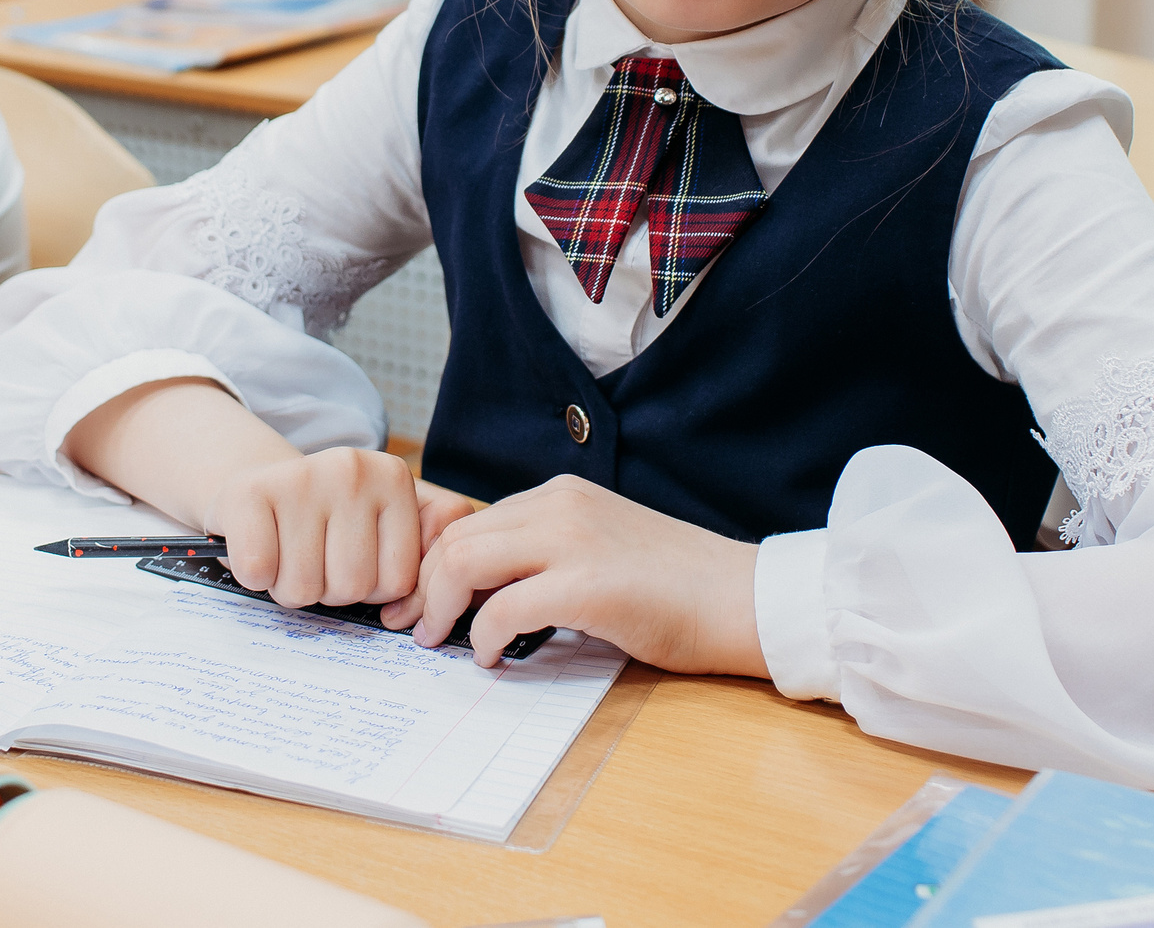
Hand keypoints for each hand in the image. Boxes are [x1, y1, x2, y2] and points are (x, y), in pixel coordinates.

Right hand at [60, 378, 474, 610]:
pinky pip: (259, 573)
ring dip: (291, 587)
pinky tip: (261, 549)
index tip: (353, 562)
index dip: (372, 589)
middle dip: (329, 591)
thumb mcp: (387, 518)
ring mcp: (301, 478)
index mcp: (393, 477)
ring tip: (288, 554)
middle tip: (315, 559)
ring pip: (306, 589)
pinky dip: (255, 577)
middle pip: (353, 587)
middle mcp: (352, 468)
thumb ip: (433, 539)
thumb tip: (452, 583)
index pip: (398, 581)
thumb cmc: (327, 518)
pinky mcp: (250, 494)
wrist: (256, 487)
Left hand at [382, 474, 766, 673]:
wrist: (743, 599)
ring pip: (466, 561)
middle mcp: (561, 505)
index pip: (469, 521)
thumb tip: (482, 593)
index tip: (413, 602)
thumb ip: (545, 557)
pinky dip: (484, 636)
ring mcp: (574, 540)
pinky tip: (491, 658)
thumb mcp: (599, 551)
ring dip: (440, 607)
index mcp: (561, 494)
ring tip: (440, 642)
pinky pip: (504, 606)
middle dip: (420, 585)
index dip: (429, 563)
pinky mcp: (588, 584)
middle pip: (455, 537)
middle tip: (410, 628)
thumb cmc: (678, 588)